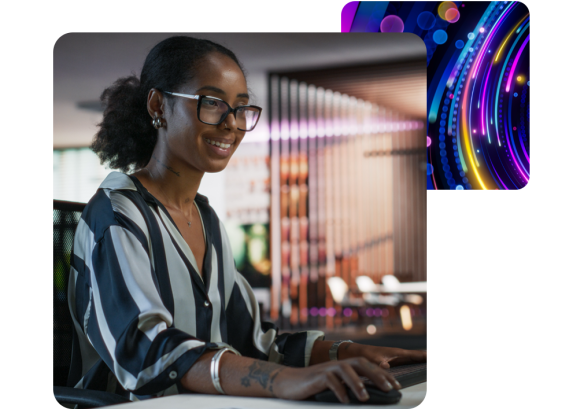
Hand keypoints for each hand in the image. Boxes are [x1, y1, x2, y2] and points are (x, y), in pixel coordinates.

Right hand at [272, 357, 400, 402]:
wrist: (287, 382)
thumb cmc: (312, 387)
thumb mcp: (334, 386)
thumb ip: (348, 387)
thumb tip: (368, 395)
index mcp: (343, 366)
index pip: (367, 366)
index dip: (382, 374)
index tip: (396, 385)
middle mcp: (336, 364)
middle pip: (360, 363)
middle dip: (377, 375)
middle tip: (390, 388)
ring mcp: (326, 369)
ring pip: (345, 369)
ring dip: (357, 383)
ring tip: (365, 397)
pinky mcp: (315, 377)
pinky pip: (329, 380)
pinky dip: (339, 390)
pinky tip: (345, 400)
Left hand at [352, 345, 426, 368]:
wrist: (356, 353)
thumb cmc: (364, 355)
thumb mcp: (372, 360)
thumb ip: (379, 364)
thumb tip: (386, 367)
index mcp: (398, 353)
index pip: (417, 355)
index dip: (426, 356)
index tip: (431, 357)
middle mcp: (399, 354)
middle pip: (418, 356)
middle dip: (426, 358)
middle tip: (432, 364)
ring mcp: (397, 357)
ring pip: (414, 359)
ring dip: (422, 361)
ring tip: (427, 365)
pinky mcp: (393, 361)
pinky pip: (408, 362)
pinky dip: (416, 363)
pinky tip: (418, 367)